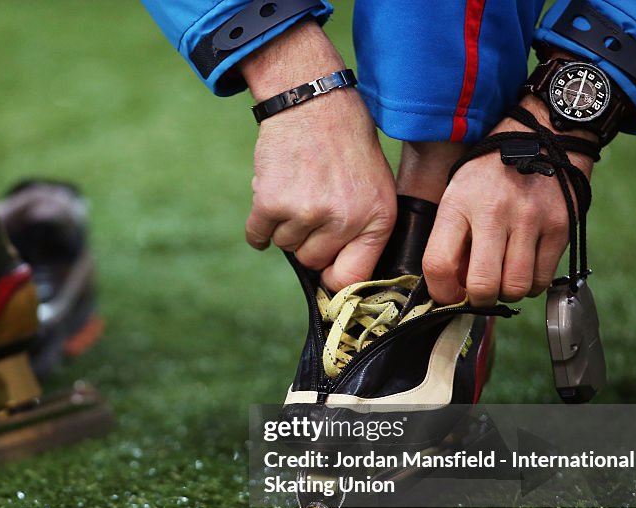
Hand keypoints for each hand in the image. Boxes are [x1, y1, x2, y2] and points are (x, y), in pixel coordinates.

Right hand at [240, 23, 396, 291]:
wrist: (312, 99)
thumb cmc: (346, 144)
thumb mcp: (376, 187)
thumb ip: (363, 232)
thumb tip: (335, 280)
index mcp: (378, 218)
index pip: (351, 277)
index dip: (333, 274)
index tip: (325, 267)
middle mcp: (345, 219)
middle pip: (311, 261)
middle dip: (307, 240)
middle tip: (310, 205)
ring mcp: (307, 212)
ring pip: (285, 245)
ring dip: (284, 224)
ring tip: (297, 189)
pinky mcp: (272, 202)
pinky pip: (257, 235)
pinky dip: (258, 226)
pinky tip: (270, 201)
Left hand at [423, 97, 595, 305]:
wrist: (542, 136)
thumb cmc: (490, 173)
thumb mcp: (456, 196)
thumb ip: (449, 240)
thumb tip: (451, 290)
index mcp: (459, 203)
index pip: (438, 264)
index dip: (441, 292)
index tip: (447, 295)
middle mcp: (495, 212)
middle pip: (483, 286)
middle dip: (477, 300)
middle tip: (478, 293)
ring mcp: (531, 220)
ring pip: (516, 288)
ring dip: (506, 293)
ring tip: (503, 276)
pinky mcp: (560, 227)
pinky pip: (542, 279)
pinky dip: (531, 284)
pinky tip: (524, 266)